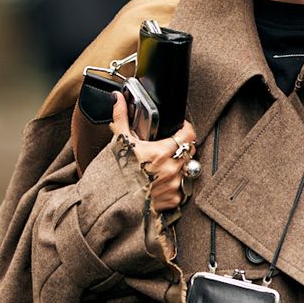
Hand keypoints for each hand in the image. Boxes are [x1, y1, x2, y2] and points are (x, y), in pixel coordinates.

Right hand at [111, 93, 196, 214]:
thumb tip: (118, 99)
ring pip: (188, 169)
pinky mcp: (174, 200)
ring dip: (180, 165)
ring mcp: (174, 186)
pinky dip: (176, 183)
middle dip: (183, 146)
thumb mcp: (119, 142)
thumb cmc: (115, 174)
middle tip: (172, 145)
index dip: (186, 129)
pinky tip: (163, 181)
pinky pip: (183, 188)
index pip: (189, 136)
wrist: (113, 204)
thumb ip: (121, 118)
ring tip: (166, 164)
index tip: (181, 128)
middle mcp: (172, 169)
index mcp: (161, 152)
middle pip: (190, 151)